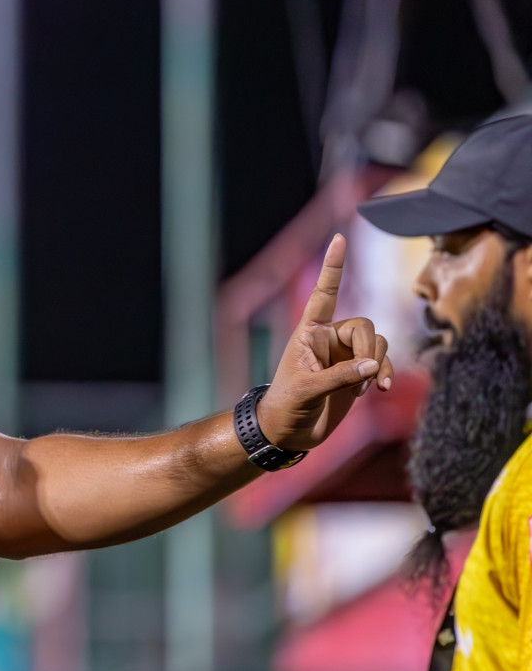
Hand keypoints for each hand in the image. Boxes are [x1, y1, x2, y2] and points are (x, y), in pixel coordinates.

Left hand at [257, 234, 394, 451]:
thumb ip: (341, 377)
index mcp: (309, 332)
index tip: (339, 238)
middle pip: (365, 326)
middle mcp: (329, 339)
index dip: (333, 267)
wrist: (287, 433)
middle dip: (370, 349)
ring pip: (378, 344)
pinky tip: (379, 389)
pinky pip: (381, 362)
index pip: (324, 293)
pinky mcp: (356, 373)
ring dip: (379, 365)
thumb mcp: (307, 390)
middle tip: (365, 376)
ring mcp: (344, 356)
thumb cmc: (285, 407)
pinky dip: (384, 374)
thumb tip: (373, 366)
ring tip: (368, 390)